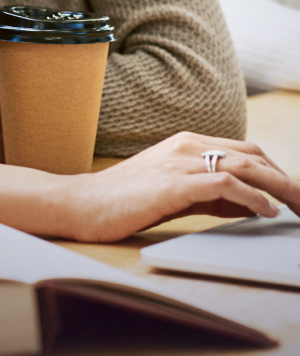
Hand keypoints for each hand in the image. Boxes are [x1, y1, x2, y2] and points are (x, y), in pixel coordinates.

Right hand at [59, 132, 299, 242]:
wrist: (78, 204)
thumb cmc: (121, 201)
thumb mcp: (173, 193)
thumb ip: (212, 195)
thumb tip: (254, 205)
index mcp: (184, 143)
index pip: (245, 152)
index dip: (276, 173)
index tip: (294, 196)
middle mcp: (185, 146)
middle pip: (253, 156)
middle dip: (286, 180)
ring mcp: (178, 162)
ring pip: (246, 167)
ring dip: (281, 188)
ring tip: (299, 207)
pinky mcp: (172, 183)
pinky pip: (226, 185)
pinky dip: (253, 197)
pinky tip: (267, 212)